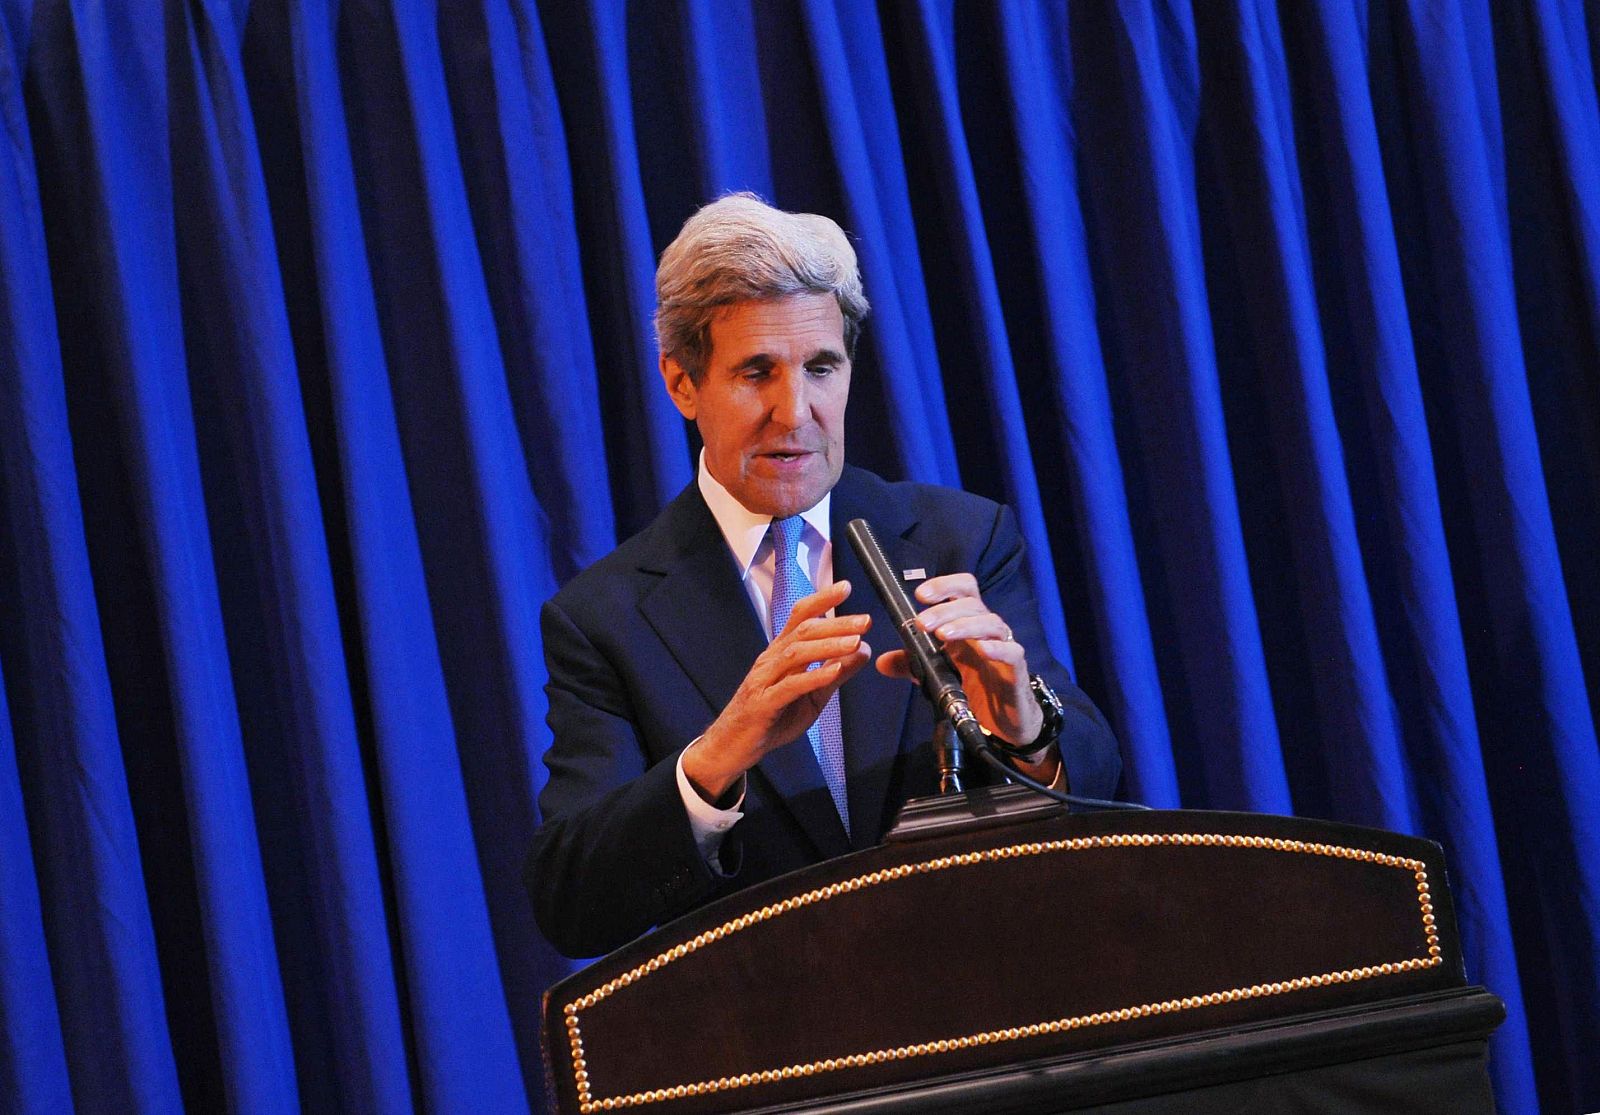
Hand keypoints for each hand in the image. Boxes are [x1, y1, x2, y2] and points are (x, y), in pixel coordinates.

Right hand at [683, 580, 871, 800]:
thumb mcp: (813, 696)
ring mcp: (764, 680)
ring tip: (855, 641)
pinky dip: (813, 676)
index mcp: (781, 653)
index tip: (846, 587)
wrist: (734, 746)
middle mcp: (771, 660)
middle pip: (803, 631)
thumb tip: (863, 650)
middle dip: (836, 623)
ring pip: (796, 653)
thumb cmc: (772, 717)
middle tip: (865, 620)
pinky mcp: (763, 703)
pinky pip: (789, 685)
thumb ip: (836, 674)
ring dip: (828, 645)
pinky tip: (833, 670)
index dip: (821, 599)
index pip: (799, 617)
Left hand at [874, 574, 1049, 761]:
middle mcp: (985, 630)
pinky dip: (997, 648)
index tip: (920, 595)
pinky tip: (983, 649)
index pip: (961, 591)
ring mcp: (1003, 646)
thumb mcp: (937, 673)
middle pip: (971, 604)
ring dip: (965, 625)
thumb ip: (911, 665)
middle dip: (944, 610)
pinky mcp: (1015, 668)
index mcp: (967, 624)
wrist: (1006, 717)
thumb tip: (882, 662)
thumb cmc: (975, 686)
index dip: (944, 586)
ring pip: (990, 623)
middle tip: (922, 623)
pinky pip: (1011, 651)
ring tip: (943, 635)